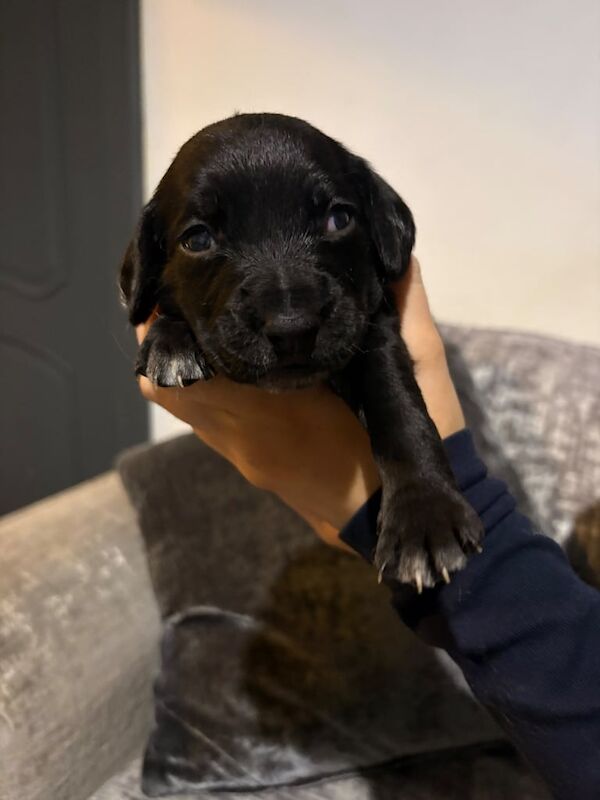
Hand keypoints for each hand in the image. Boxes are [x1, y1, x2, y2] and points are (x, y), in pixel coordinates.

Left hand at [136, 257, 464, 548]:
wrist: (387, 515)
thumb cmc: (401, 448)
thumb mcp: (418, 376)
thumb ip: (408, 314)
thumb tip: (402, 264)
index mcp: (276, 415)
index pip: (191, 375)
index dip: (169, 333)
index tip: (179, 291)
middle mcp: (242, 439)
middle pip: (165, 390)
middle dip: (162, 340)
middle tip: (179, 296)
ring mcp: (240, 457)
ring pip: (181, 406)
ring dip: (179, 363)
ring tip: (196, 318)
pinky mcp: (247, 464)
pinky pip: (203, 419)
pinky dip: (199, 385)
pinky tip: (224, 359)